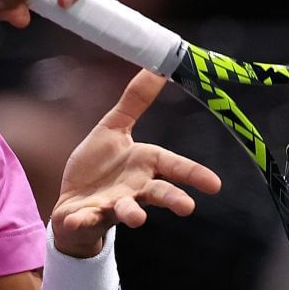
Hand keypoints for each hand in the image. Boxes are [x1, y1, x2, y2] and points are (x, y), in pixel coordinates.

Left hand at [50, 69, 222, 257]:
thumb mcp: (114, 128)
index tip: (215, 185)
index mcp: (144, 165)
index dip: (194, 174)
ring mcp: (112, 205)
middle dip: (172, 199)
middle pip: (158, 193)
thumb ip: (135, 101)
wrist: (72, 204)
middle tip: (188, 207)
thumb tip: (157, 68)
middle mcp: (134, 189)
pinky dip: (81, 221)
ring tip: (138, 218)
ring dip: (133, 213)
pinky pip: (85, 220)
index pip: (173, 167)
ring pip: (127, 210)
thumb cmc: (99, 168)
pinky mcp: (86, 217)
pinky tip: (75, 220)